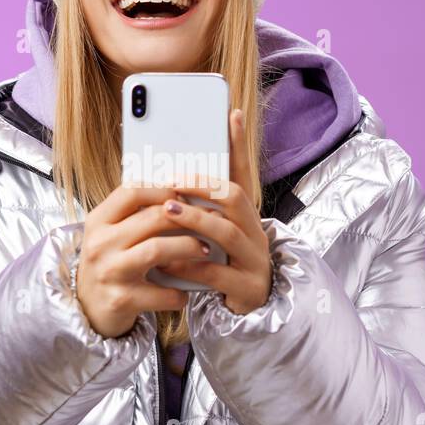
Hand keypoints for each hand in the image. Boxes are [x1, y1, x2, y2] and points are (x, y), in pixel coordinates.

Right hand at [75, 183, 209, 337]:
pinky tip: (183, 292)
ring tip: (203, 250)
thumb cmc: (108, 265)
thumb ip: (134, 216)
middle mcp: (100, 244)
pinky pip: (163, 292)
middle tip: (208, 223)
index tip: (183, 197)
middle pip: (152, 218)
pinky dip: (179, 293)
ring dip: (188, 247)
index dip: (162, 190)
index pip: (131, 192)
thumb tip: (181, 198)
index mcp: (97, 221)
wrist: (86, 309)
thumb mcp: (109, 235)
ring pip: (158, 249)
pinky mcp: (122, 299)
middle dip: (187, 218)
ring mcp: (110, 272)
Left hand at [154, 109, 272, 314]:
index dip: (238, 144)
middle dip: (203, 187)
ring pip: (228, 233)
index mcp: (246, 215)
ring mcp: (254, 260)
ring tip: (169, 212)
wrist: (250, 310)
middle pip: (235, 198)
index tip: (229, 114)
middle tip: (173, 182)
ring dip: (195, 220)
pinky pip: (217, 272)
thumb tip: (170, 178)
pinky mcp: (247, 288)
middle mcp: (256, 232)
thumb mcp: (214, 232)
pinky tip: (168, 261)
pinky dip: (190, 264)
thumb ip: (199, 207)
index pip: (244, 172)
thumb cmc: (224, 263)